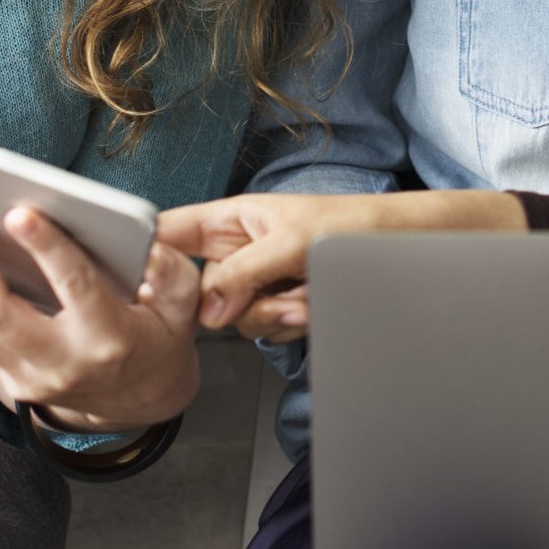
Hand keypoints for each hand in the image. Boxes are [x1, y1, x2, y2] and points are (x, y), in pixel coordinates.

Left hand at [0, 203, 203, 432]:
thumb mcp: (183, 309)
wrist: (141, 401)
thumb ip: (173, 276)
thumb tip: (152, 250)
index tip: (20, 213)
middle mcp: (62, 363)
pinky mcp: (11, 381)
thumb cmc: (160, 341)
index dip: (46, 247)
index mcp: (109, 340)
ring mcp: (31, 378)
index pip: (73, 287)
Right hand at [158, 189, 525, 341]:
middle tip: (279, 294)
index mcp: (232, 218)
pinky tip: (316, 305)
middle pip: (200, 292)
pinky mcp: (281, 307)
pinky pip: (264, 330)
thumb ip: (243, 274)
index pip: (171, 233)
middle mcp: (239, 251)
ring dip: (273, 314)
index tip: (143, 281)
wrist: (406, 251)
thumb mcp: (294, 243)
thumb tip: (206, 310)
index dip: (148, 255)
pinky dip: (291, 324)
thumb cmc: (355, 226)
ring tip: (310, 294)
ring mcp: (258, 283)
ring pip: (235, 318)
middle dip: (240, 300)